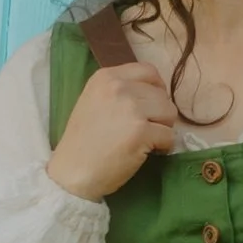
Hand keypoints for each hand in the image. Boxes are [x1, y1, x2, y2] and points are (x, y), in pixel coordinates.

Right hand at [45, 59, 177, 201]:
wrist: (72, 171)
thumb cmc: (84, 141)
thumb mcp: (95, 101)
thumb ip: (120, 91)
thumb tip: (155, 93)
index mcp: (106, 77)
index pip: (148, 71)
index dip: (156, 89)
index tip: (151, 106)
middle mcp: (118, 87)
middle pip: (162, 95)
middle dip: (159, 114)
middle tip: (145, 130)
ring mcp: (131, 108)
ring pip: (170, 113)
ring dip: (163, 129)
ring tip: (145, 140)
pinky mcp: (141, 132)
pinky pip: (169, 136)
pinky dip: (163, 147)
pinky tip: (146, 152)